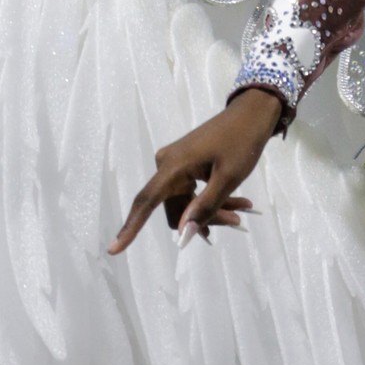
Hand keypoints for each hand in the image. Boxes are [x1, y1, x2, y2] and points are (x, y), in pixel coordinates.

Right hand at [108, 86, 281, 255]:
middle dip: (203, 219)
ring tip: (242, 212)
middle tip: (238, 221)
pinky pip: (193, 194)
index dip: (130, 227)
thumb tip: (183, 231)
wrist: (252, 113)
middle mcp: (166, 166)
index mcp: (172, 166)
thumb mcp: (228, 177)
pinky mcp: (185, 167)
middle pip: (176, 209)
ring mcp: (175, 167)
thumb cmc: (241, 142)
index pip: (145, 201)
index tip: (113, 250)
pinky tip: (237, 204)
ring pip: (187, 205)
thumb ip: (206, 206)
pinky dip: (212, 201)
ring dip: (212, 212)